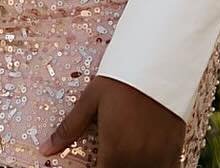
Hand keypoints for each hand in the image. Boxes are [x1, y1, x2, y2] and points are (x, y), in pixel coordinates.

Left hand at [39, 74, 184, 167]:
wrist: (159, 61)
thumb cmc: (120, 79)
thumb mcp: (91, 100)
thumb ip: (69, 128)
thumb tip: (44, 149)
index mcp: (114, 152)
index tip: (94, 163)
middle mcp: (137, 162)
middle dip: (112, 167)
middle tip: (108, 155)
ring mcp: (158, 159)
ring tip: (125, 154)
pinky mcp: (174, 152)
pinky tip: (145, 158)